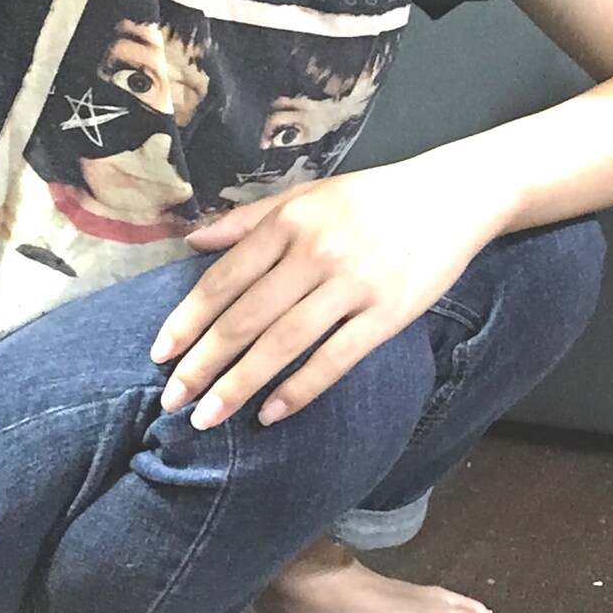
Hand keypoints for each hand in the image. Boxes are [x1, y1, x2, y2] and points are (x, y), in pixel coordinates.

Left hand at [149, 161, 492, 428]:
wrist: (453, 197)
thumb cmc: (373, 198)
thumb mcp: (308, 195)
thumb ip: (249, 220)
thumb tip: (193, 241)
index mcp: (289, 222)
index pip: (223, 280)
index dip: (187, 321)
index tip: (160, 354)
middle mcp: (315, 252)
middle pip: (245, 319)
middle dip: (202, 365)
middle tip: (171, 401)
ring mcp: (352, 285)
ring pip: (282, 344)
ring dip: (239, 385)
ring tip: (207, 417)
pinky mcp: (387, 314)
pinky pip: (335, 359)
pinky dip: (300, 390)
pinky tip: (270, 414)